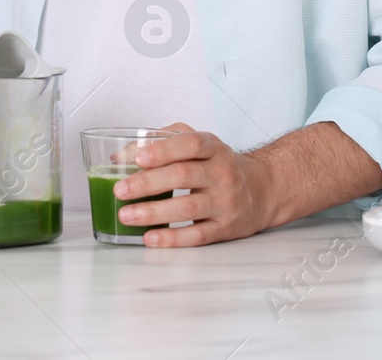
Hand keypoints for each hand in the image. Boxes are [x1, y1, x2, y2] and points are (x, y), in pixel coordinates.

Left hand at [112, 122, 275, 246]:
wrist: (262, 190)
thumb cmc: (218, 165)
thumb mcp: (197, 144)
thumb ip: (160, 142)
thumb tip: (119, 157)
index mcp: (213, 148)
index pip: (190, 144)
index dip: (163, 150)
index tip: (138, 158)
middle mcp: (222, 174)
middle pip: (183, 176)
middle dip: (147, 183)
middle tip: (120, 189)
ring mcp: (225, 203)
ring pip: (187, 208)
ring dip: (153, 212)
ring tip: (126, 215)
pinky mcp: (225, 228)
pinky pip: (197, 235)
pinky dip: (171, 238)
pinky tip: (149, 237)